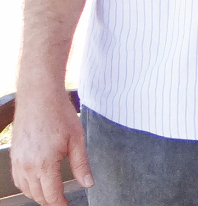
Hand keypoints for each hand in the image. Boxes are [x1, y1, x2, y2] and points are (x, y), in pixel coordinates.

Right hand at [11, 90, 93, 205]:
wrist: (39, 97)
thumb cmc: (59, 114)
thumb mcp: (77, 139)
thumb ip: (81, 164)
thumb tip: (88, 183)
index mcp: (45, 164)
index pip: (52, 195)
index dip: (61, 205)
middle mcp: (28, 166)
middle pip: (38, 195)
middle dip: (51, 201)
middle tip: (62, 201)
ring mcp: (18, 161)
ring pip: (27, 189)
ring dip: (39, 194)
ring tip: (52, 193)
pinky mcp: (14, 156)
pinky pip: (18, 179)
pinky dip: (28, 185)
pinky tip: (37, 182)